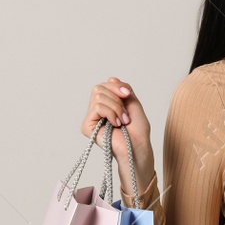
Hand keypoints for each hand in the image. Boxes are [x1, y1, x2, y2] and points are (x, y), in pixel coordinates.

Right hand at [81, 78, 154, 199]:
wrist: (138, 146)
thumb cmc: (138, 130)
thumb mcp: (132, 103)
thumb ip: (122, 89)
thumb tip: (110, 77)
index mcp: (107, 105)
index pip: (104, 85)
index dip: (115, 86)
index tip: (127, 94)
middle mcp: (96, 111)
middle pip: (99, 88)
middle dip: (116, 98)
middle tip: (125, 113)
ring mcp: (91, 119)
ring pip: (99, 97)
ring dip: (116, 107)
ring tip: (122, 121)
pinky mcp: (87, 126)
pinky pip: (97, 107)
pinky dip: (110, 113)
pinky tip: (116, 124)